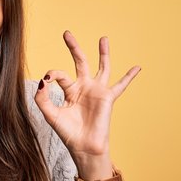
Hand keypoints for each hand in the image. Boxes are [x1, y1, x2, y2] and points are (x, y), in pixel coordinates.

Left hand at [34, 31, 139, 179]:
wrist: (83, 147)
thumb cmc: (67, 132)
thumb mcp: (50, 114)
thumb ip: (42, 98)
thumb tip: (42, 81)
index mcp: (69, 90)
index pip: (59, 75)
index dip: (52, 74)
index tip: (47, 79)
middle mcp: (83, 87)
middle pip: (79, 62)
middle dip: (73, 47)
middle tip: (66, 33)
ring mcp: (97, 91)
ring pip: (102, 67)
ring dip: (103, 53)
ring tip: (103, 38)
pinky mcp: (108, 98)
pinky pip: (120, 85)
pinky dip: (129, 76)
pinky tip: (138, 67)